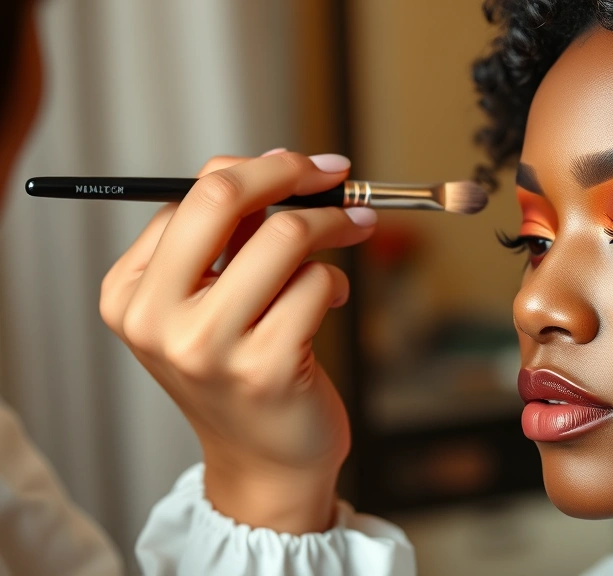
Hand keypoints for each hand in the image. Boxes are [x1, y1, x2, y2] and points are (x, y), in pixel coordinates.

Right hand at [100, 151, 374, 533]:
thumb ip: (229, 239)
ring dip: (334, 226)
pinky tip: (335, 300)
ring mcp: (209, 346)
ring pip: (284, 237)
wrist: (265, 461)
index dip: (260, 169)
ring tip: (352, 235)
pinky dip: (337, 281)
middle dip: (291, 173)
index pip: (192, 193)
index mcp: (130, 292)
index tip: (306, 167)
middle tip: (336, 175)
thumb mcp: (211, 302)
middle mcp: (155, 318)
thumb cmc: (242, 370)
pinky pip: (318, 283)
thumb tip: (281, 165)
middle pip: (222, 196)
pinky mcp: (267, 367)